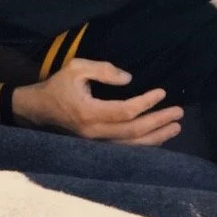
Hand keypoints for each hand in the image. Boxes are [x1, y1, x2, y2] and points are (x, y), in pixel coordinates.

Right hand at [12, 58, 182, 144]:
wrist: (38, 110)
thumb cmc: (58, 85)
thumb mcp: (76, 68)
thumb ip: (103, 70)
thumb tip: (129, 79)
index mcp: (89, 112)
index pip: (125, 112)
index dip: (146, 103)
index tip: (162, 92)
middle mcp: (94, 133)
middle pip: (133, 132)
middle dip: (158, 122)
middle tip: (178, 113)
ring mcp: (96, 143)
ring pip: (132, 146)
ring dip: (156, 137)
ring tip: (175, 127)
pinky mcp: (97, 147)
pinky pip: (125, 149)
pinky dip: (144, 144)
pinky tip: (157, 137)